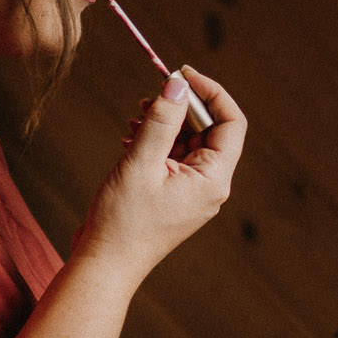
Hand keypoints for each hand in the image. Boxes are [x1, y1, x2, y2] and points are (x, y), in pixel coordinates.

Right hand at [75, 65, 244, 284]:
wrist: (105, 265)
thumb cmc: (123, 221)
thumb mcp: (141, 162)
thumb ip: (162, 120)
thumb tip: (178, 83)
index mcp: (214, 179)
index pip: (231, 122)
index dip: (211, 92)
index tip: (182, 73)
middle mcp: (210, 185)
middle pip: (209, 129)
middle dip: (181, 107)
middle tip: (150, 96)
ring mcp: (193, 191)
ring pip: (188, 141)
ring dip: (165, 123)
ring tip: (135, 119)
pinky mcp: (174, 195)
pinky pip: (173, 157)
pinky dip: (155, 141)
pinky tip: (130, 138)